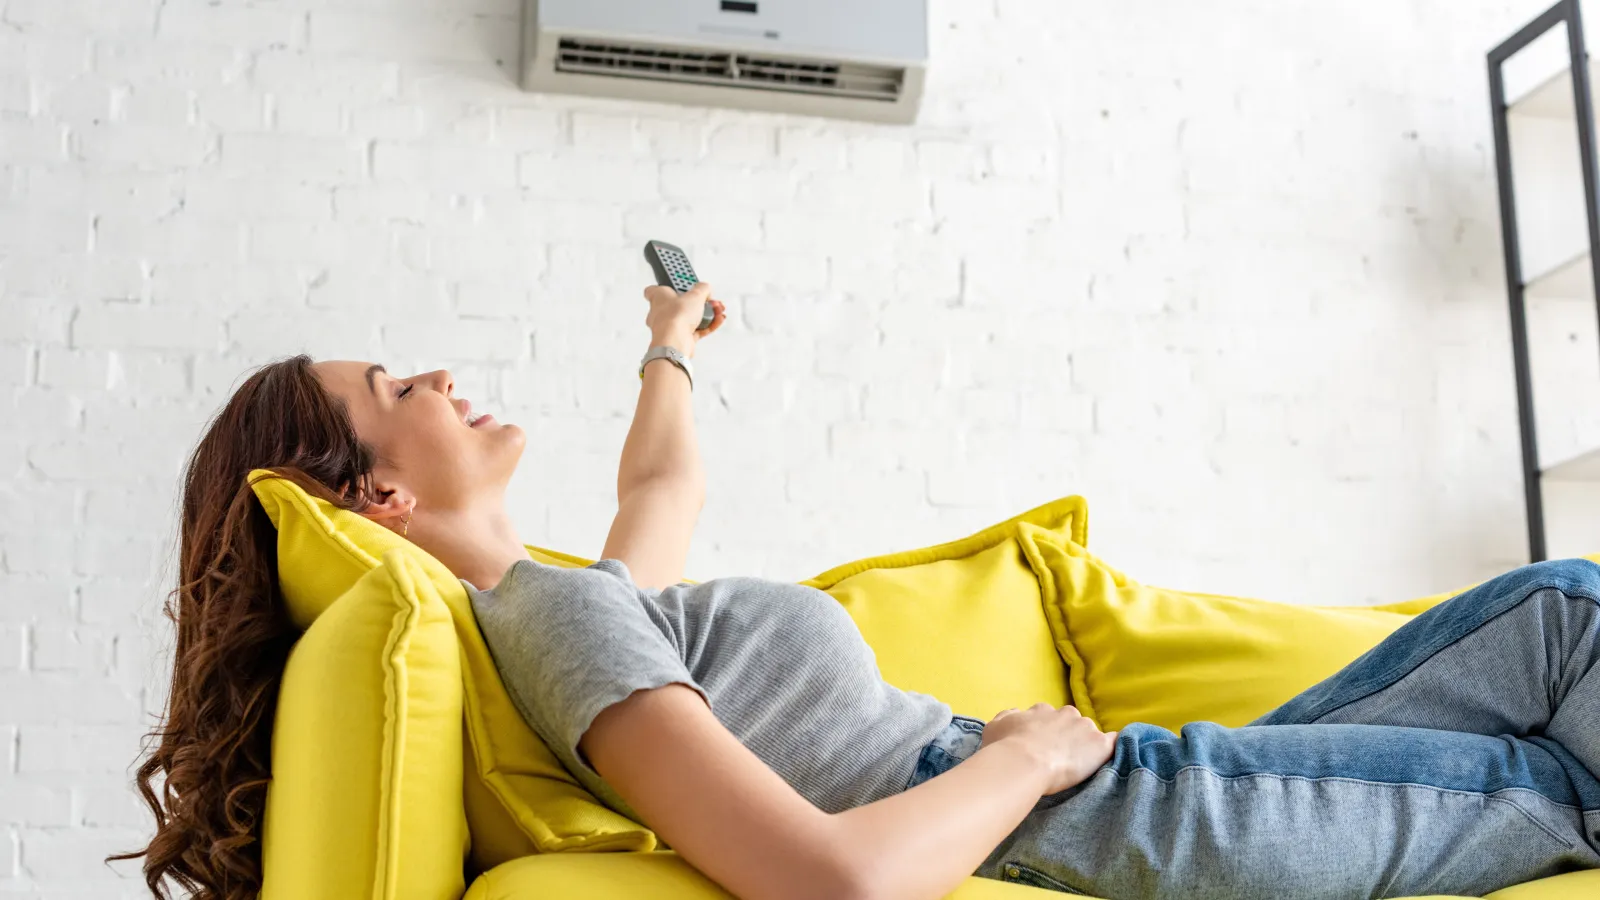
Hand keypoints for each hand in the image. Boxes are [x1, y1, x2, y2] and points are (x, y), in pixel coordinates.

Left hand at [643, 282, 726, 357]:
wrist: (675, 342)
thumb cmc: (674, 317)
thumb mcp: (695, 294)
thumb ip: (702, 288)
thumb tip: (705, 288)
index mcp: (658, 297)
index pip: (655, 289)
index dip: (668, 285)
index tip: (681, 282)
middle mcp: (661, 313)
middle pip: (680, 304)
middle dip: (697, 302)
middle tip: (707, 298)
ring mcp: (671, 327)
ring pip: (690, 318)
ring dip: (706, 313)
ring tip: (716, 309)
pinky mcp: (681, 338)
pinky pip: (697, 329)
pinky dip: (708, 325)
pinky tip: (717, 319)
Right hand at [980, 702, 1117, 795]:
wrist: (1023, 763)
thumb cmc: (1005, 747)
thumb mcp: (995, 725)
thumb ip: (1008, 717)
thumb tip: (1016, 714)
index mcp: (1043, 711)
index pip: (1049, 717)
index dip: (1047, 732)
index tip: (1043, 746)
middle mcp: (1066, 714)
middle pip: (1073, 723)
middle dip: (1069, 736)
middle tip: (1060, 757)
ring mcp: (1085, 728)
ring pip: (1090, 734)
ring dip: (1086, 746)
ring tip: (1078, 765)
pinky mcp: (1100, 744)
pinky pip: (1114, 741)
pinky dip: (1113, 747)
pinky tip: (1112, 756)